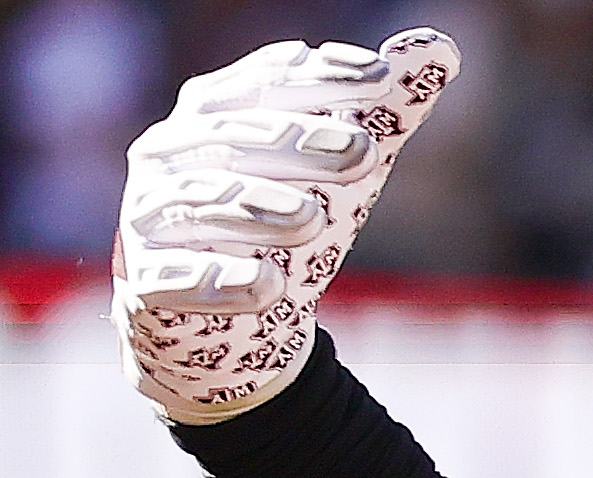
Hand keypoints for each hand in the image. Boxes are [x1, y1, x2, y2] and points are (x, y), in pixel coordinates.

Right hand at [115, 27, 458, 425]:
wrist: (225, 314)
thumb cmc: (283, 219)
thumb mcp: (339, 168)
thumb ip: (384, 111)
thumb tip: (442, 48)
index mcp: (212, 110)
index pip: (266, 81)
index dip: (322, 79)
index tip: (383, 80)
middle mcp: (171, 153)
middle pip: (233, 137)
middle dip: (299, 143)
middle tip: (366, 152)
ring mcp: (152, 215)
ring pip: (203, 202)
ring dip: (259, 209)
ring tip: (314, 219)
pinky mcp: (150, 283)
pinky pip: (177, 277)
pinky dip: (220, 280)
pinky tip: (267, 287)